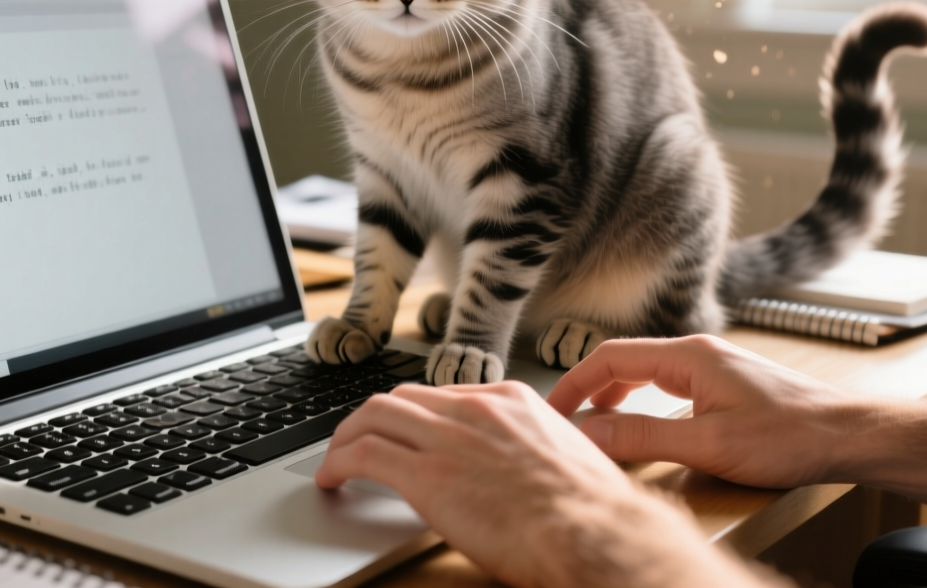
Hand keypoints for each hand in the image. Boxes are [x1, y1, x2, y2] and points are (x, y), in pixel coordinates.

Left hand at [314, 381, 708, 587]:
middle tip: (358, 440)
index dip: (416, 415)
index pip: (445, 395)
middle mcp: (475, 409)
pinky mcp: (426, 474)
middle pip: (403, 397)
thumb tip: (523, 471)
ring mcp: (449, 437)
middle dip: (373, 418)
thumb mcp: (567, 459)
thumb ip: (533, 451)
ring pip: (373, 415)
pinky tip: (331, 479)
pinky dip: (338, 462)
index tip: (406, 432)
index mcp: (512, 400)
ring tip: (335, 459)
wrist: (595, 530)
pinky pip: (364, 454)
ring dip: (346, 437)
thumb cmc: (593, 511)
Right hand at [547, 335, 863, 488]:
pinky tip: (643, 424)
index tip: (552, 412)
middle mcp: (698, 352)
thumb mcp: (707, 444)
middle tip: (565, 421)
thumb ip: (642, 437)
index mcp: (688, 355)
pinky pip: (668, 383)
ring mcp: (713, 366)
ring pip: (646, 371)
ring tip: (595, 425)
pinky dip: (642, 399)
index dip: (574, 383)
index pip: (611, 356)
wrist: (848, 435)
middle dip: (589, 388)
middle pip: (624, 360)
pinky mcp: (726, 383)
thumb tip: (587, 435)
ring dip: (615, 394)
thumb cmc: (789, 437)